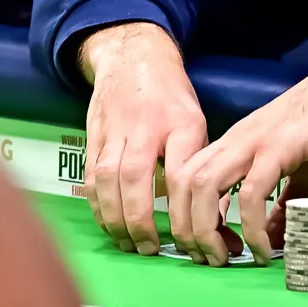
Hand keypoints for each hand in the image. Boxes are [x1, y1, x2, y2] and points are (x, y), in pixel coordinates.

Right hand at [79, 22, 239, 259]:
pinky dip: (97, 204)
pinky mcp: (94, 135)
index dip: (183, 208)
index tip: (190, 236)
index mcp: (182, 123)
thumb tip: (217, 221)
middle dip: (140, 220)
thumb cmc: (171, 97)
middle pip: (135, 179)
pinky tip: (108, 222)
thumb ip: (199, 165)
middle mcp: (146, 126)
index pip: (181, 171)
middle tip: (149, 249)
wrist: (134, 57)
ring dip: (115, 218)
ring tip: (128, 243)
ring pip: (107, 180)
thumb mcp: (197, 121)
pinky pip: (90, 175)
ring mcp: (116, 130)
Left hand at [167, 41, 307, 266]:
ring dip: (206, 228)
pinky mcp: (278, 147)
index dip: (185, 214)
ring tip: (225, 257)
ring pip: (202, 185)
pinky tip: (264, 247)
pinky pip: (251, 193)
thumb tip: (273, 239)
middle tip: (207, 259)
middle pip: (182, 182)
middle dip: (184, 227)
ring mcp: (254, 141)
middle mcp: (236, 139)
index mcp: (236, 142)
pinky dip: (251, 225)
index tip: (207, 247)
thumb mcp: (301, 171)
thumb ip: (283, 204)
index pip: (186, 176)